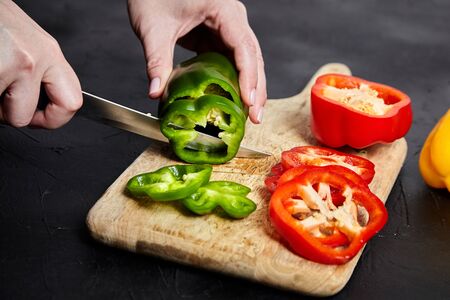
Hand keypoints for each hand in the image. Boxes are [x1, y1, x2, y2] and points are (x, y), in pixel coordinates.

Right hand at [0, 0, 81, 127]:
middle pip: (27, 117)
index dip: (51, 118)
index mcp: (49, 53)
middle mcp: (36, 58)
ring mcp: (15, 63)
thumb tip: (39, 105)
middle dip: (9, 115)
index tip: (34, 116)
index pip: (72, 102)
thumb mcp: (24, 43)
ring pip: (4, 114)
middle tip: (1, 101)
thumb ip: (37, 73)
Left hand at [127, 0, 266, 123]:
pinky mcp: (217, 37)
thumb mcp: (153, 27)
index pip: (244, 47)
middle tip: (256, 117)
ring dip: (249, 87)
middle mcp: (231, 19)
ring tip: (250, 115)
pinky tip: (235, 100)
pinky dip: (235, 81)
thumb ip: (156, 61)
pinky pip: (232, 61)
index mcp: (223, 10)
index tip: (248, 101)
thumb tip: (156, 92)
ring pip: (246, 61)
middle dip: (256, 88)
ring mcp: (227, 28)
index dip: (249, 76)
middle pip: (252, 57)